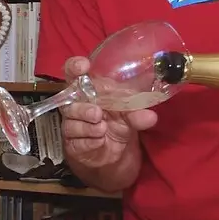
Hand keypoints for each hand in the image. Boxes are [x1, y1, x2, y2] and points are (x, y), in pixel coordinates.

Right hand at [60, 56, 156, 170]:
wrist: (114, 152)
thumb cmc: (117, 123)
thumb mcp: (130, 116)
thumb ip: (137, 114)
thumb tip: (150, 116)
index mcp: (87, 90)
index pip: (73, 73)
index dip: (74, 67)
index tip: (82, 66)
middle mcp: (75, 104)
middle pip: (68, 101)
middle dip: (82, 108)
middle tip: (97, 113)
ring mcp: (71, 124)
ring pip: (71, 123)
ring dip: (88, 126)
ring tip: (102, 129)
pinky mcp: (72, 144)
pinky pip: (77, 141)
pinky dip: (90, 141)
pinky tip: (99, 141)